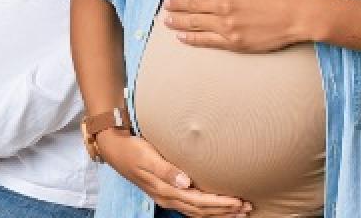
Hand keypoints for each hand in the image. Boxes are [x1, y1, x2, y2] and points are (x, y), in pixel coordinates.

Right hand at [96, 131, 250, 216]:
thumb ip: (166, 169)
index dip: (220, 203)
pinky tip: (215, 209)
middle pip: (201, 211)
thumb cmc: (131, 149)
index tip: (239, 201)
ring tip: (238, 211)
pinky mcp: (165, 193)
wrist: (113, 149)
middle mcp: (167, 197)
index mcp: (164, 190)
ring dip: (218, 213)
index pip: (199, 202)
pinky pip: (190, 208)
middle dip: (225, 211)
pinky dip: (206, 211)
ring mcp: (165, 197)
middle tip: (247, 208)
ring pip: (197, 212)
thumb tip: (186, 182)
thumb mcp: (147, 156)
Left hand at [163, 0, 309, 53]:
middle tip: (166, 5)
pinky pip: (206, 40)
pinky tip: (181, 36)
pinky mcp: (233, 42)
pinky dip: (191, 38)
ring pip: (194, 22)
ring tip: (166, 20)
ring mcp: (227, 25)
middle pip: (192, 4)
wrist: (300, 16)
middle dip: (176, 4)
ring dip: (177, 21)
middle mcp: (224, 5)